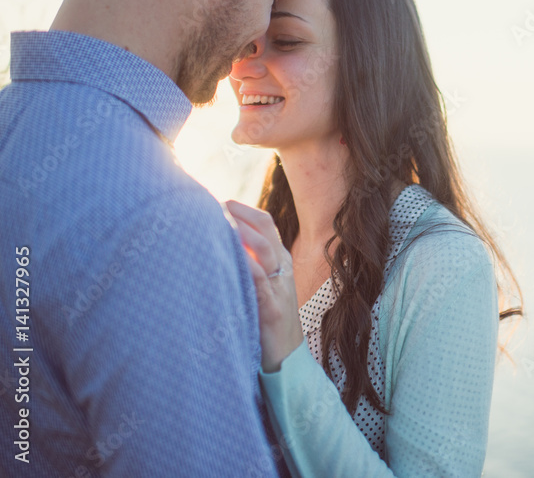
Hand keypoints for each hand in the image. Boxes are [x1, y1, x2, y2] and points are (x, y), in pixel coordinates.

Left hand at [224, 200, 303, 372]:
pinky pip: (260, 280)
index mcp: (280, 262)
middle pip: (266, 229)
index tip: (221, 202)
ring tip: (219, 222)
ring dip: (241, 232)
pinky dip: (245, 265)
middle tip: (215, 205)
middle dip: (241, 213)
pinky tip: (230, 257)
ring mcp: (280, 288)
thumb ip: (250, 267)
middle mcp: (283, 269)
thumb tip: (222, 246)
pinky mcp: (272, 309)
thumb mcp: (262, 288)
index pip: (266, 224)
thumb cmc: (269, 323)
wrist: (287, 360)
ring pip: (265, 248)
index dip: (245, 210)